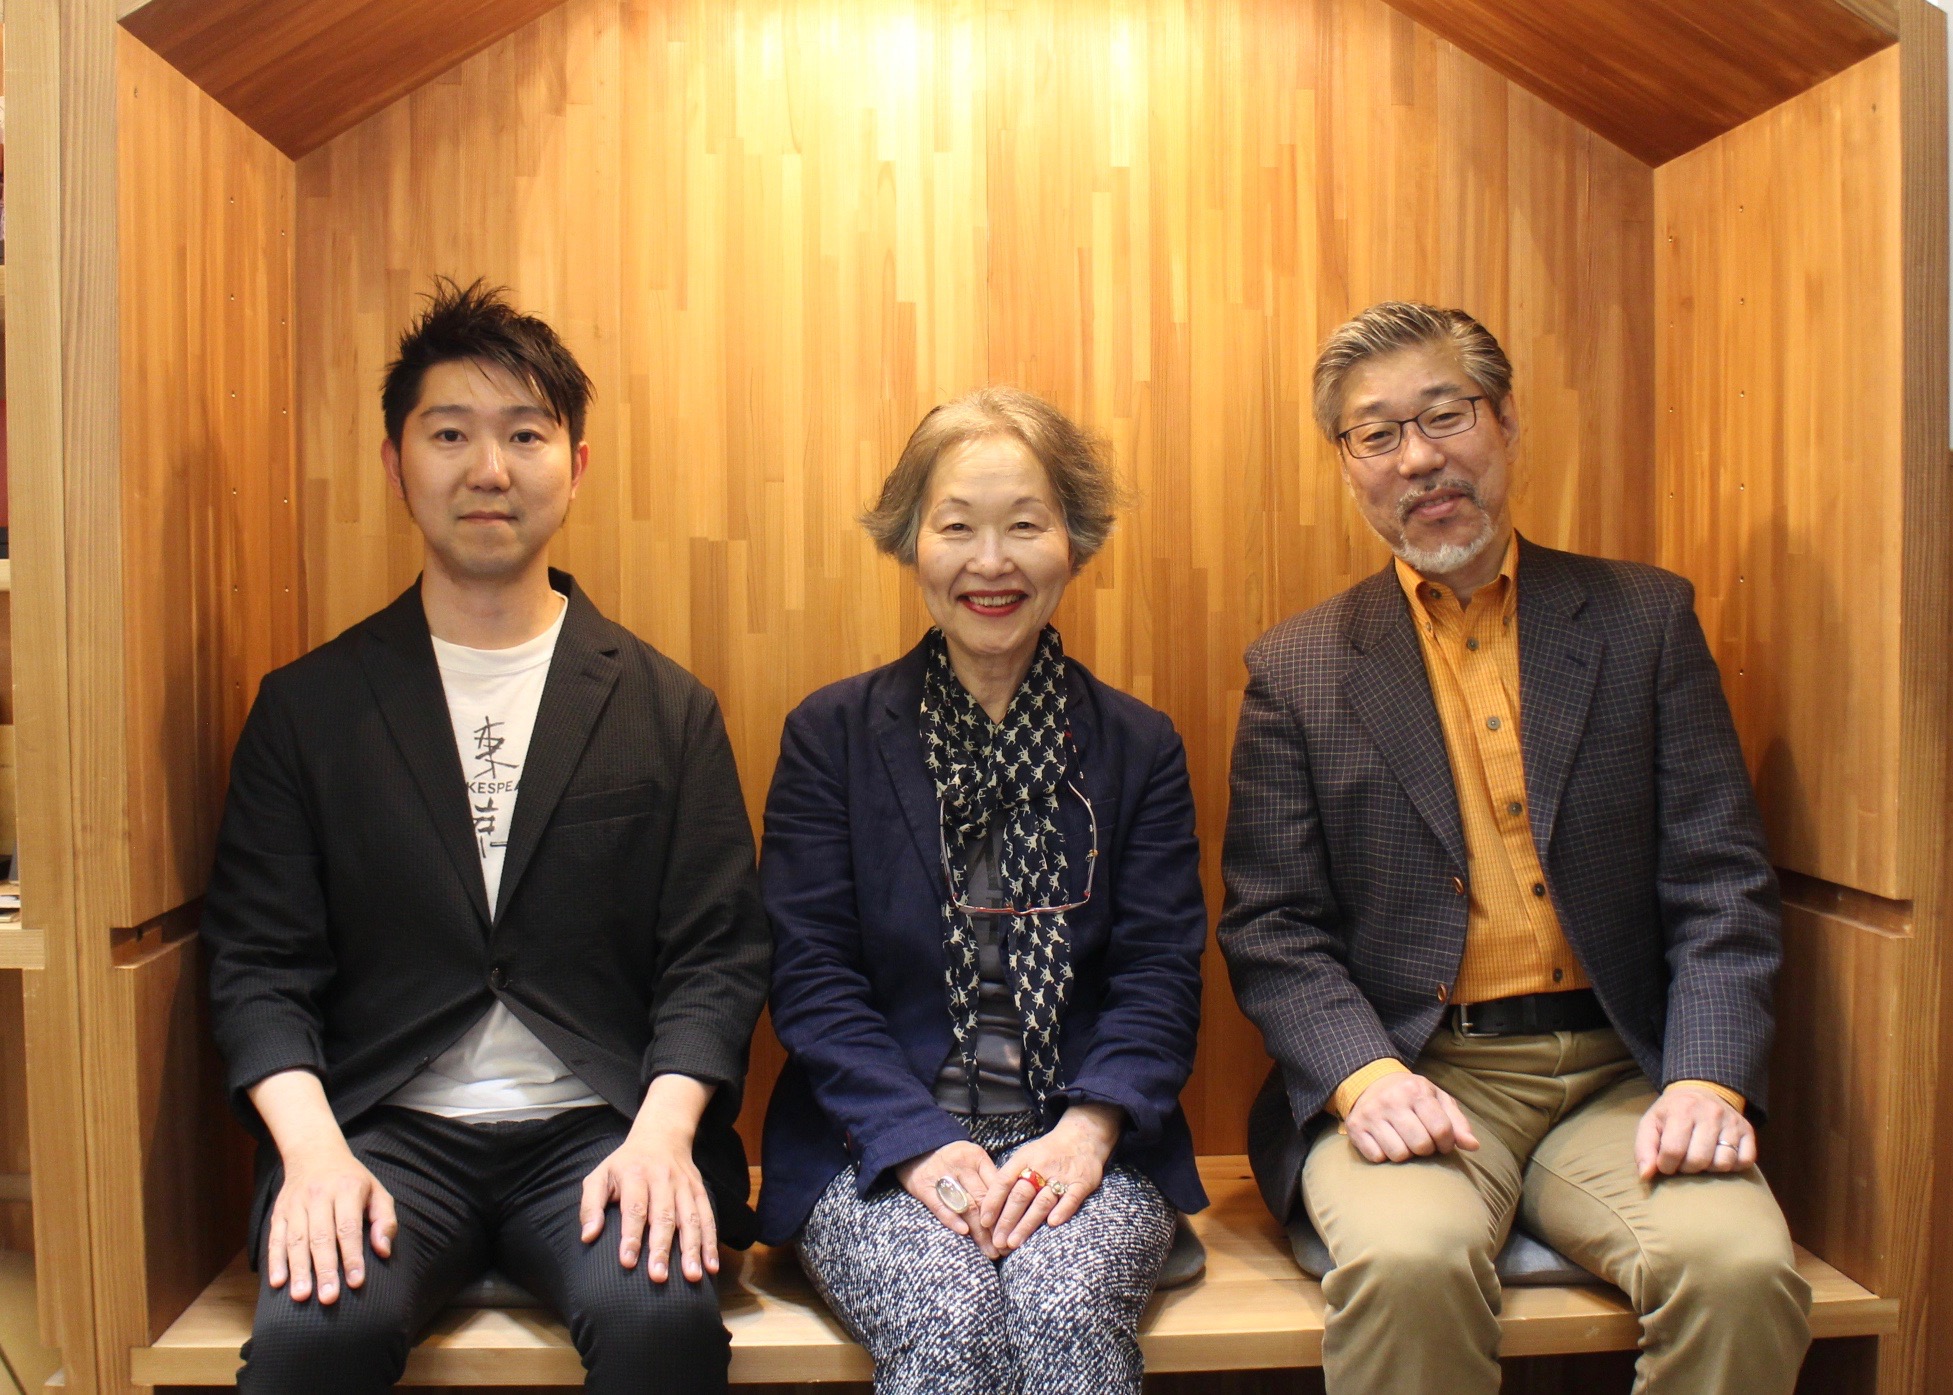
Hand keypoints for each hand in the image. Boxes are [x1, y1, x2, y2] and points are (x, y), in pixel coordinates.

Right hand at [265, 1145, 396, 1304]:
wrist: (315, 1154)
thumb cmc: (352, 1180)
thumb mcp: (377, 1191)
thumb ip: (385, 1220)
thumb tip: (383, 1250)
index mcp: (347, 1189)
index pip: (349, 1228)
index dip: (352, 1256)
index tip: (356, 1282)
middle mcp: (319, 1196)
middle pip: (321, 1237)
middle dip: (324, 1270)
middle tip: (328, 1298)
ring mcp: (296, 1204)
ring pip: (296, 1240)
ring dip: (298, 1270)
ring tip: (302, 1297)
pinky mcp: (279, 1212)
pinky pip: (275, 1238)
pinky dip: (276, 1261)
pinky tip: (277, 1282)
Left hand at [580, 1119, 718, 1282]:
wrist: (661, 1136)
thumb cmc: (624, 1165)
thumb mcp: (600, 1176)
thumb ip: (591, 1205)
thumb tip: (588, 1237)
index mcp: (635, 1175)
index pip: (634, 1208)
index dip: (631, 1236)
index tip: (627, 1263)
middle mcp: (662, 1179)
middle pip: (664, 1216)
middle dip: (662, 1248)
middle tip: (658, 1277)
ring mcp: (684, 1185)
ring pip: (690, 1218)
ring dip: (692, 1249)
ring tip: (692, 1277)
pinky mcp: (699, 1191)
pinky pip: (707, 1218)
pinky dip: (711, 1242)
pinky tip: (711, 1266)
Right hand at [896, 1141, 1001, 1257]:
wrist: (916, 1147)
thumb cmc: (951, 1158)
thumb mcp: (972, 1159)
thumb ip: (987, 1179)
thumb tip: (1009, 1209)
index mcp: (976, 1157)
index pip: (996, 1187)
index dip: (1006, 1212)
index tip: (1013, 1233)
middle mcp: (961, 1165)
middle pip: (982, 1199)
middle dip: (995, 1228)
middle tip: (1003, 1250)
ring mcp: (942, 1175)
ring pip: (966, 1206)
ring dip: (979, 1232)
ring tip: (989, 1251)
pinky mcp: (923, 1186)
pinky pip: (940, 1205)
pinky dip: (952, 1219)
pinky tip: (964, 1233)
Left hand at [982, 1102, 1121, 1251]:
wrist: (1082, 1136)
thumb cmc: (1047, 1153)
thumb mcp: (1025, 1156)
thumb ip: (1010, 1177)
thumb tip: (988, 1206)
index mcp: (1024, 1159)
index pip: (1003, 1181)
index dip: (992, 1202)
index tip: (984, 1222)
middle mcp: (1041, 1167)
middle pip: (1020, 1195)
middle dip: (1007, 1220)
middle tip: (998, 1242)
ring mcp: (1062, 1175)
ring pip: (1042, 1201)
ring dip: (1027, 1223)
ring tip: (1014, 1242)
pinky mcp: (1082, 1183)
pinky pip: (1071, 1198)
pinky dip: (1062, 1211)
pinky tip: (1052, 1224)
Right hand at [1344, 1072, 1479, 1163]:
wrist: (1370, 1081)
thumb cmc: (1412, 1095)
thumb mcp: (1438, 1100)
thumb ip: (1457, 1123)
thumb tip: (1473, 1146)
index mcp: (1416, 1090)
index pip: (1441, 1130)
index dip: (1446, 1144)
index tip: (1442, 1143)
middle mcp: (1391, 1100)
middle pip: (1421, 1145)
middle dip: (1426, 1149)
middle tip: (1422, 1142)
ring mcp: (1371, 1114)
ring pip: (1398, 1154)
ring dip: (1406, 1154)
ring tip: (1405, 1142)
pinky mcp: (1355, 1127)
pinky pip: (1376, 1157)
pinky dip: (1384, 1156)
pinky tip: (1386, 1143)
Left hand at [1635, 1085, 1755, 1179]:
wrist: (1701, 1090)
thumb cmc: (1672, 1114)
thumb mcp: (1651, 1124)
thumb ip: (1644, 1149)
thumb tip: (1645, 1176)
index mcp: (1682, 1109)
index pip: (1673, 1150)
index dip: (1666, 1165)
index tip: (1665, 1163)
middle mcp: (1710, 1113)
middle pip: (1699, 1160)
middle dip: (1687, 1168)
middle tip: (1683, 1161)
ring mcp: (1732, 1121)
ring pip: (1723, 1163)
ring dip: (1709, 1169)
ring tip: (1701, 1158)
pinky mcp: (1748, 1130)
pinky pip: (1745, 1161)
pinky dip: (1732, 1166)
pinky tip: (1718, 1156)